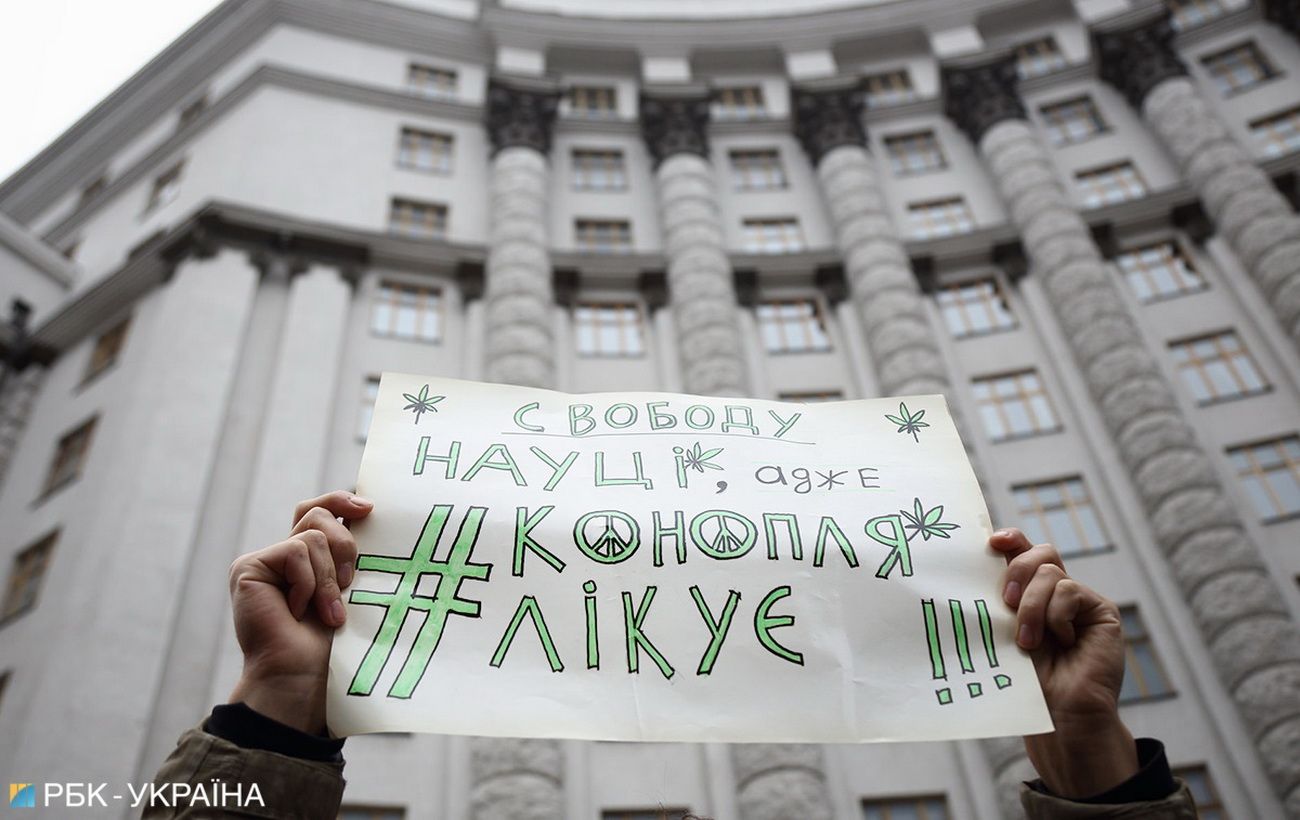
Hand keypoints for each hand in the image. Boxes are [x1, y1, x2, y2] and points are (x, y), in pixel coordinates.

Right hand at [227, 491, 371, 733]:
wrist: (304, 677)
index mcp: (308, 561)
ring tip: (328, 613)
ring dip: (328, 577)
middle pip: (317, 513)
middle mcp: (283, 557)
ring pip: (312, 535)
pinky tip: (298, 610)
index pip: (321, 510)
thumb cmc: (332, 645)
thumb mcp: (351, 590)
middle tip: (349, 582)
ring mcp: (263, 562)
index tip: (369, 508)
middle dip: (344, 544)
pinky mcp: (248, 568)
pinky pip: (295, 550)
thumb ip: (349, 554)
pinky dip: (308, 581)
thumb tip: (368, 509)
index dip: (341, 500)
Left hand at [991, 528, 1137, 798]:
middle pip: (1040, 553)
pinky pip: (1070, 591)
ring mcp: (1080, 600)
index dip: (1010, 539)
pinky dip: (1056, 616)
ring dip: (1032, 606)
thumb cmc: (1025, 676)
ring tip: (1028, 641)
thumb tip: (983, 562)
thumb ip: (1000, 598)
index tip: (993, 542)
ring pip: (1050, 573)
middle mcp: (1057, 592)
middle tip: (1005, 600)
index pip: (1022, 551)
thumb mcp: (1004, 629)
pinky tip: (1062, 641)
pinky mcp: (1100, 610)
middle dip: (1016, 570)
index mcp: (1031, 592)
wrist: (1056, 711)